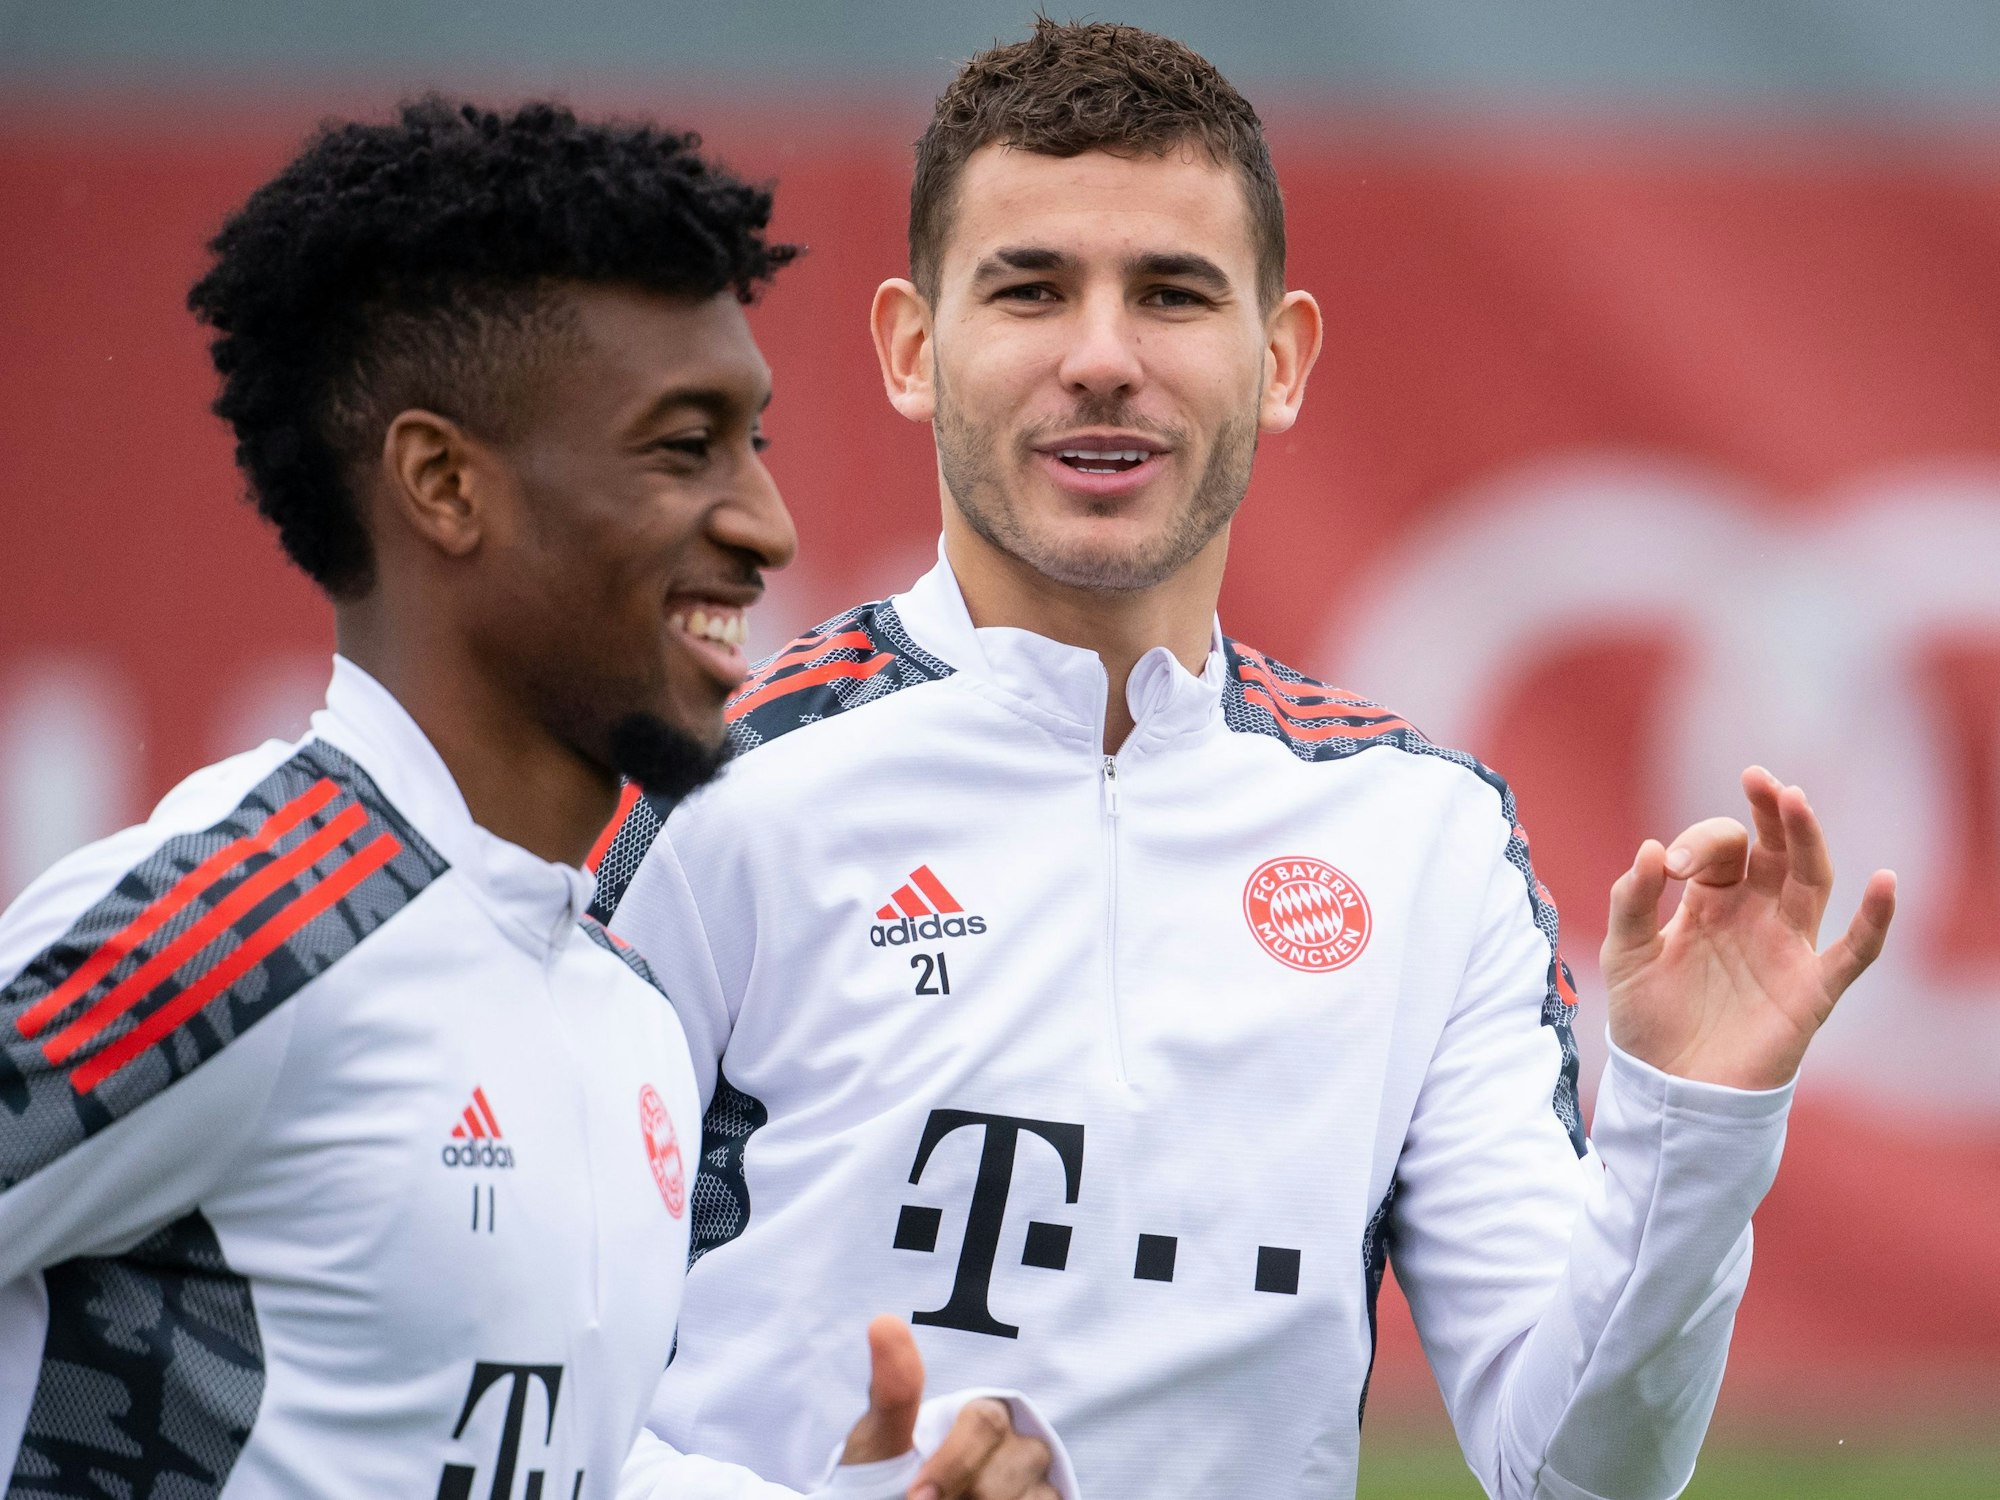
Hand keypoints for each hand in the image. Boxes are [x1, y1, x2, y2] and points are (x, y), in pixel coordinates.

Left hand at [839, 1316, 1056, 1499]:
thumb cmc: (887, 1479)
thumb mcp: (882, 1441)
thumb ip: (893, 1392)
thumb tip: (884, 1321)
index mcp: (979, 1413)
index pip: (985, 1423)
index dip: (952, 1465)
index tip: (917, 1496)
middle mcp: (1016, 1440)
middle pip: (1009, 1468)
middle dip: (962, 1493)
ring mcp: (1035, 1477)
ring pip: (1028, 1496)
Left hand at [1602, 766, 1895, 1090]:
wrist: (1670, 1090)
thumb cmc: (1648, 1020)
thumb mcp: (1626, 954)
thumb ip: (1632, 902)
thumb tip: (1650, 848)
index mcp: (1708, 903)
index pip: (1719, 851)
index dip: (1697, 846)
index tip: (1670, 866)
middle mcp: (1753, 916)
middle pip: (1773, 852)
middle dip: (1767, 814)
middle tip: (1759, 778)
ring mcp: (1786, 949)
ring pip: (1811, 882)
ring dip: (1807, 841)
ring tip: (1795, 800)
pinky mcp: (1811, 990)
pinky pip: (1853, 951)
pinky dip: (1875, 919)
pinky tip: (1885, 882)